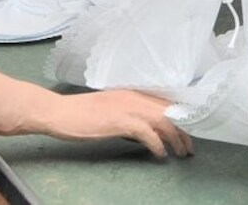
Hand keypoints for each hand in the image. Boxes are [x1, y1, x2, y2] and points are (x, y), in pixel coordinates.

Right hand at [43, 89, 192, 157]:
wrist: (59, 112)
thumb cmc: (80, 114)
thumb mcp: (110, 112)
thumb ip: (128, 118)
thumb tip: (146, 134)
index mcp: (131, 92)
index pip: (163, 101)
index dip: (179, 116)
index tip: (187, 130)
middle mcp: (133, 96)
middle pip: (168, 111)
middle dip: (183, 130)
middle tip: (189, 146)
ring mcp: (127, 107)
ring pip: (163, 120)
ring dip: (176, 138)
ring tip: (181, 152)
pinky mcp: (120, 120)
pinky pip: (147, 133)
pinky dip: (157, 144)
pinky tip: (160, 154)